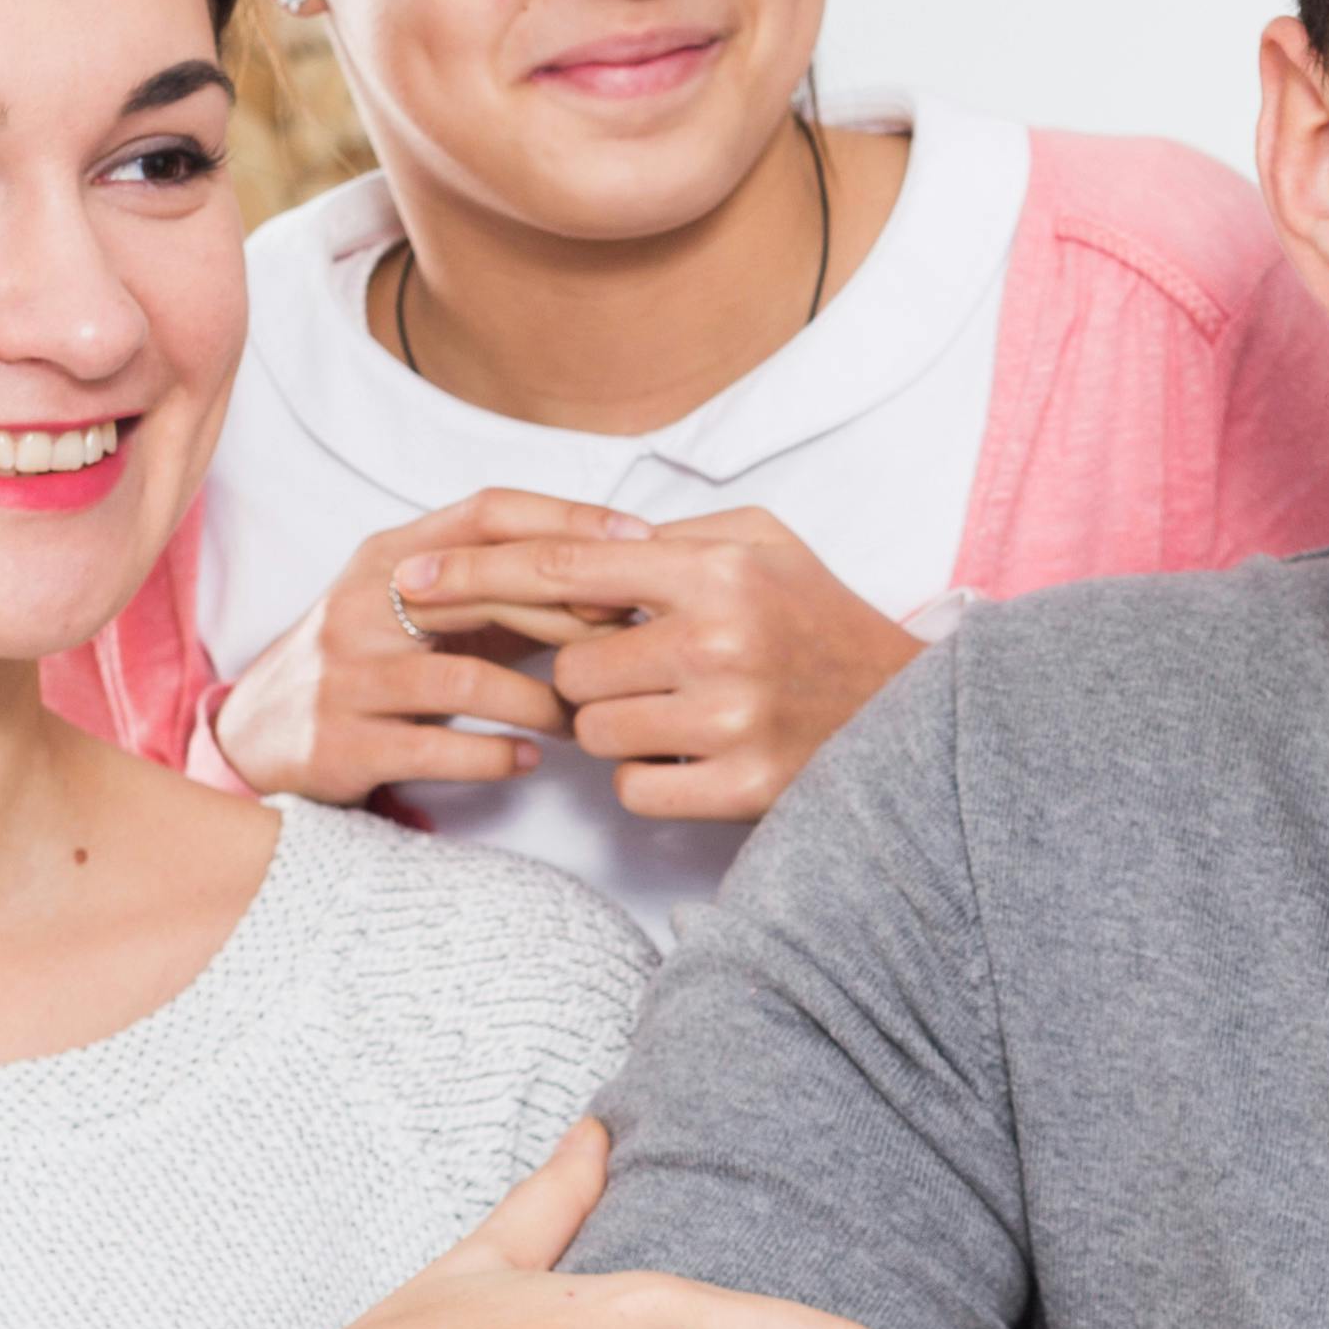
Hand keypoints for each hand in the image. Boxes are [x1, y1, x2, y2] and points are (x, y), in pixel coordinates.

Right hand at [211, 489, 633, 803]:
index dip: (566, 520)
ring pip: (465, 681)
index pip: (485, 513)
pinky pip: (434, 747)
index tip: (638, 538)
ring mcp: (346, 676)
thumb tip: (613, 581)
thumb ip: (499, 596)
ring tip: (583, 718)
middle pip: (484, 588)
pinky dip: (494, 755)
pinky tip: (528, 759)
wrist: (257, 737)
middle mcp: (360, 606)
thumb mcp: (420, 615)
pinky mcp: (340, 743)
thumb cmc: (367, 670)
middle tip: (632, 639)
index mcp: (387, 558)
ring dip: (540, 702)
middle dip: (569, 614)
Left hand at [391, 505, 924, 822]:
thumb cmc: (822, 622)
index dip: (479, 573)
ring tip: (682, 710)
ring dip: (620, 727)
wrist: (913, 714)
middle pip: (572, 670)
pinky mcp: (741, 788)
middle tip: (644, 673)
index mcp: (719, 569)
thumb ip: (670, 539)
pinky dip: (652, 778)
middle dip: (589, 677)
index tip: (415, 579)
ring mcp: (730, 719)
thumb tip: (576, 544)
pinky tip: (697, 754)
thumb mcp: (763, 545)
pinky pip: (634, 789)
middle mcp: (722, 640)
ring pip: (595, 734)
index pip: (566, 567)